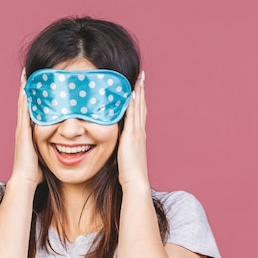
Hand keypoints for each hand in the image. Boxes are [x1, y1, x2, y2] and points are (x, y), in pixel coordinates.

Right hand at [10, 69, 42, 186]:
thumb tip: (66, 151)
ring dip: (26, 88)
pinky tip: (27, 84)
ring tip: (29, 73)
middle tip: (33, 73)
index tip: (40, 85)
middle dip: (30, 88)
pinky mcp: (23, 130)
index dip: (35, 99)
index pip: (33, 112)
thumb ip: (52, 151)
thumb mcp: (46, 157)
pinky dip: (24, 96)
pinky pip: (25, 109)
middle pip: (27, 104)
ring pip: (24, 103)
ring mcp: (22, 129)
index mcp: (30, 134)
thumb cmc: (36, 173)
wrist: (25, 180)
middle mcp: (24, 129)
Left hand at [117, 71, 149, 188]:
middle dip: (141, 91)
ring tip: (138, 79)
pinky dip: (133, 104)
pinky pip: (132, 116)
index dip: (139, 100)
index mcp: (138, 136)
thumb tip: (115, 142)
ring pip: (138, 108)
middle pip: (141, 107)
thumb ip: (121, 147)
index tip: (138, 87)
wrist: (136, 181)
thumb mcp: (124, 155)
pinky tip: (131, 94)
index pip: (139, 113)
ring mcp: (137, 133)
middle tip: (141, 76)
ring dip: (138, 93)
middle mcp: (139, 132)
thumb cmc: (129, 173)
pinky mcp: (132, 136)